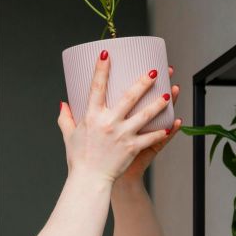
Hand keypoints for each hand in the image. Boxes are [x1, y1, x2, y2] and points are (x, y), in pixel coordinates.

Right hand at [57, 52, 171, 182]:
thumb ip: (66, 118)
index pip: (96, 88)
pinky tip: (172, 124)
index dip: (101, 69)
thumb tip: (63, 104)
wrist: (89, 180)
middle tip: (154, 72)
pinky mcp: (132, 147)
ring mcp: (122, 135)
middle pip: (129, 97)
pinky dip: (163, 131)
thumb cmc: (79, 159)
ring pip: (145, 115)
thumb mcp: (69, 135)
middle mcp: (108, 123)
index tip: (106, 54)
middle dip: (143, 83)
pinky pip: (151, 137)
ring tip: (170, 95)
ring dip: (158, 104)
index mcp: (91, 117)